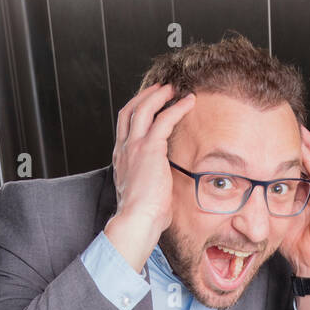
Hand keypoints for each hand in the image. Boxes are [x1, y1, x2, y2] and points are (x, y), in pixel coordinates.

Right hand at [105, 85, 195, 269]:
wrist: (137, 220)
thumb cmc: (143, 215)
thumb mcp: (143, 193)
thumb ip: (149, 182)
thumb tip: (163, 186)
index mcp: (121, 159)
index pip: (124, 126)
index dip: (136, 111)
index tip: (149, 104)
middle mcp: (124, 149)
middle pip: (130, 111)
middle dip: (145, 96)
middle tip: (161, 89)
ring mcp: (134, 146)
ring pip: (144, 109)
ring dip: (160, 96)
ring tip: (175, 90)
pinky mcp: (149, 148)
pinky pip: (164, 119)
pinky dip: (177, 108)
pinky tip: (189, 103)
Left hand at [279, 124, 309, 276]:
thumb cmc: (295, 242)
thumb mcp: (277, 212)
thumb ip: (268, 197)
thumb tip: (246, 184)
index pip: (306, 159)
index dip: (295, 143)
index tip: (278, 128)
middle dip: (304, 137)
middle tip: (290, 120)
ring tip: (299, 130)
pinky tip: (305, 154)